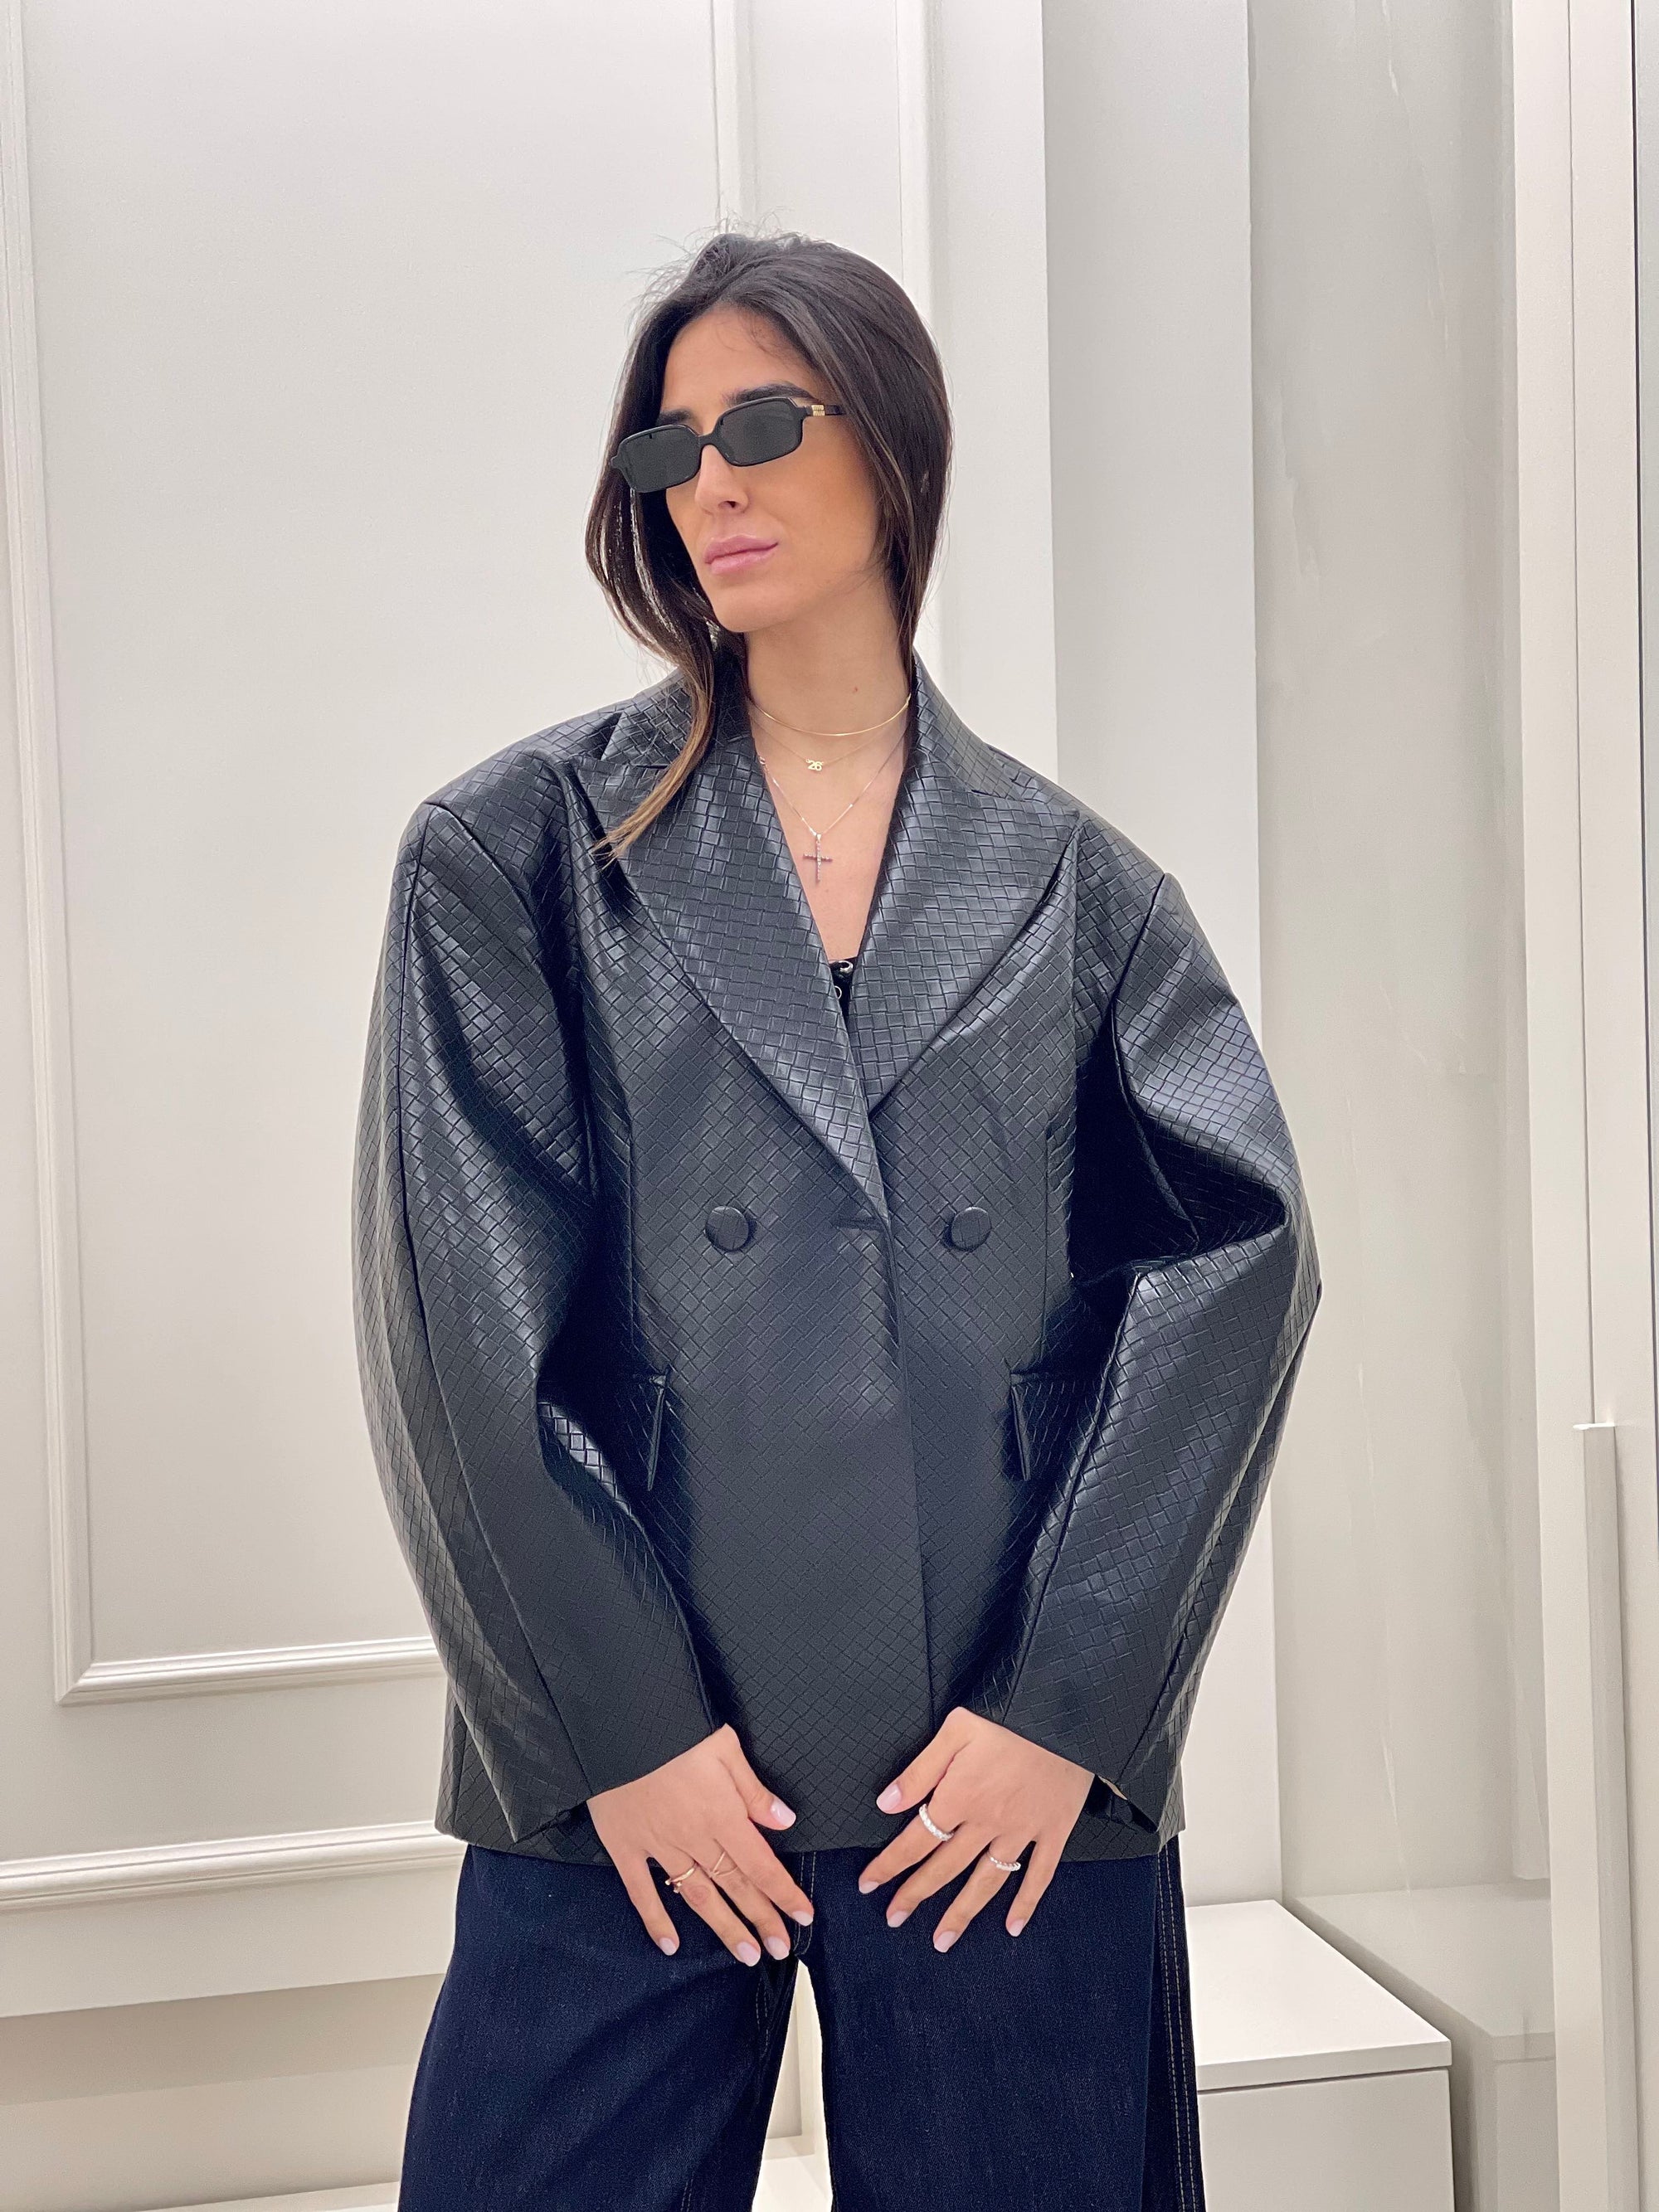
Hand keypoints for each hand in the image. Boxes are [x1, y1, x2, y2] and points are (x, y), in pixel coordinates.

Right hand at [587, 1722, 814, 1965]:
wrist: (617, 1720)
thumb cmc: (674, 1727)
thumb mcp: (724, 1746)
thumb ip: (753, 1790)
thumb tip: (784, 1821)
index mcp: (722, 1813)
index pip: (760, 1865)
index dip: (784, 1893)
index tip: (803, 1916)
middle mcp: (694, 1837)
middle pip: (734, 1886)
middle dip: (761, 1919)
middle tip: (782, 1949)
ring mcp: (658, 1845)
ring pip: (697, 1895)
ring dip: (724, 1927)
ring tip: (746, 1954)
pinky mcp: (625, 1846)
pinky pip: (641, 1890)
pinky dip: (655, 1920)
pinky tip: (670, 1945)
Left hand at [858, 1705, 1092, 1948]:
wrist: (1068, 1711)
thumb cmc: (1008, 1714)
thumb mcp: (955, 1729)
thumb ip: (921, 1770)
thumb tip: (886, 1804)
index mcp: (960, 1797)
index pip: (916, 1841)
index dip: (890, 1865)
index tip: (869, 1885)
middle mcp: (988, 1822)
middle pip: (945, 1867)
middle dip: (916, 1894)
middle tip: (894, 1918)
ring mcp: (1023, 1830)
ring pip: (987, 1881)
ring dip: (962, 1913)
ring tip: (943, 1940)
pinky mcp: (1054, 1830)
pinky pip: (1039, 1874)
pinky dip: (1027, 1903)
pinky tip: (1013, 1927)